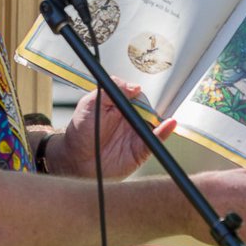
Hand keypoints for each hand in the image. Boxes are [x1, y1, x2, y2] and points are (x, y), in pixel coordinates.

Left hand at [52, 78, 175, 179]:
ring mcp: (136, 134)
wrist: (76, 159)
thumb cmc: (80, 131)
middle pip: (149, 109)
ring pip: (155, 124)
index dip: (140, 94)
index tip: (139, 93)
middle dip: (155, 105)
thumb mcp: (90, 103)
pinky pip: (155, 141)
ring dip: (162, 119)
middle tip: (153, 105)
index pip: (137, 96)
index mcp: (120, 106)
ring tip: (163, 115)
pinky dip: (164, 133)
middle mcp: (130, 119)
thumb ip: (109, 91)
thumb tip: (134, 87)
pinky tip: (169, 125)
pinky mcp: (140, 150)